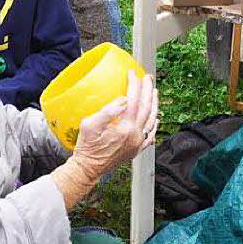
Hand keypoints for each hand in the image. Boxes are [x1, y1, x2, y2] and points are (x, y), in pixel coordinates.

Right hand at [49, 72, 157, 208]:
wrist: (88, 170)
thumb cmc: (86, 147)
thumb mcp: (90, 125)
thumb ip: (108, 111)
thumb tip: (124, 100)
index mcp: (125, 127)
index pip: (134, 100)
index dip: (134, 85)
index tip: (132, 73)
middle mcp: (135, 135)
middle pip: (146, 107)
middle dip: (148, 90)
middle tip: (148, 78)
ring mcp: (138, 143)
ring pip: (152, 120)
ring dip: (154, 104)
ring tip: (154, 92)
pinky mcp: (136, 150)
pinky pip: (150, 135)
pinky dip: (154, 124)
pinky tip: (155, 118)